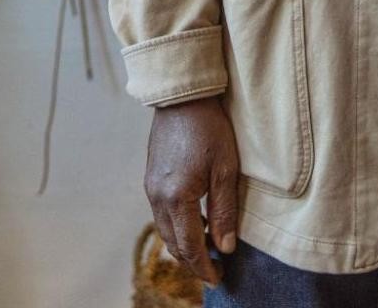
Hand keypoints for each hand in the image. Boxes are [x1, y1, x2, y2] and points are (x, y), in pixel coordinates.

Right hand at [144, 94, 239, 286]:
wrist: (183, 98)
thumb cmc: (209, 128)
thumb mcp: (225, 169)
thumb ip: (224, 210)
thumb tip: (226, 247)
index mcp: (177, 198)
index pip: (189, 246)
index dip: (204, 267)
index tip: (218, 279)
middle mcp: (157, 198)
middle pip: (173, 243)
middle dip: (193, 260)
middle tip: (214, 269)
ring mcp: (150, 188)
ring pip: (165, 230)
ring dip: (184, 244)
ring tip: (207, 246)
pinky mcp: (151, 178)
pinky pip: (162, 214)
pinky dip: (177, 225)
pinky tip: (195, 220)